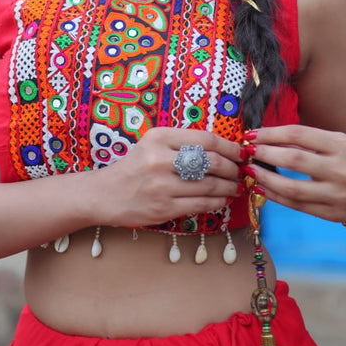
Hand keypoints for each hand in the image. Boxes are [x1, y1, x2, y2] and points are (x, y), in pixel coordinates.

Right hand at [95, 127, 242, 227]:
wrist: (104, 194)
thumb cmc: (134, 167)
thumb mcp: (153, 144)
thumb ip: (182, 143)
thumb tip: (222, 150)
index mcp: (159, 138)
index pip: (206, 139)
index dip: (230, 147)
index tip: (241, 152)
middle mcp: (160, 159)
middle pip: (212, 162)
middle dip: (233, 168)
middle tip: (240, 171)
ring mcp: (162, 185)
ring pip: (209, 185)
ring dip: (229, 187)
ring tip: (236, 186)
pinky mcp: (163, 208)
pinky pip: (201, 204)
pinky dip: (218, 202)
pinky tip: (223, 199)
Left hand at [243, 124, 345, 223]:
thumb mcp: (335, 143)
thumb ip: (304, 141)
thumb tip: (264, 138)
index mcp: (342, 144)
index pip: (298, 134)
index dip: (270, 133)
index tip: (251, 134)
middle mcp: (342, 169)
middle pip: (294, 159)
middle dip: (265, 154)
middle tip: (246, 151)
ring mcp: (338, 194)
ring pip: (292, 187)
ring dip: (265, 179)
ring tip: (250, 171)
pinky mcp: (332, 214)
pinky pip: (296, 205)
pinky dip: (275, 196)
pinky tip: (261, 188)